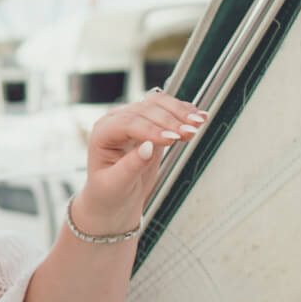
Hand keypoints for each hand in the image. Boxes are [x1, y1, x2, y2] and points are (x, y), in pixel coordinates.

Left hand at [73, 90, 206, 235]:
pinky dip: (183, 112)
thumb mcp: (116, 184)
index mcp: (102, 134)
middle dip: (170, 121)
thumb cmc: (109, 192)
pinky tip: (198, 117)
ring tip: (198, 123)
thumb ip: (130, 166)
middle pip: (145, 110)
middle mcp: (116, 122)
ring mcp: (133, 119)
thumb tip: (148, 147)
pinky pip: (167, 109)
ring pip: (158, 104)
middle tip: (190, 132)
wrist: (114, 197)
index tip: (172, 139)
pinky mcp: (149, 122)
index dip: (151, 129)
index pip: (128, 124)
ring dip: (180, 112)